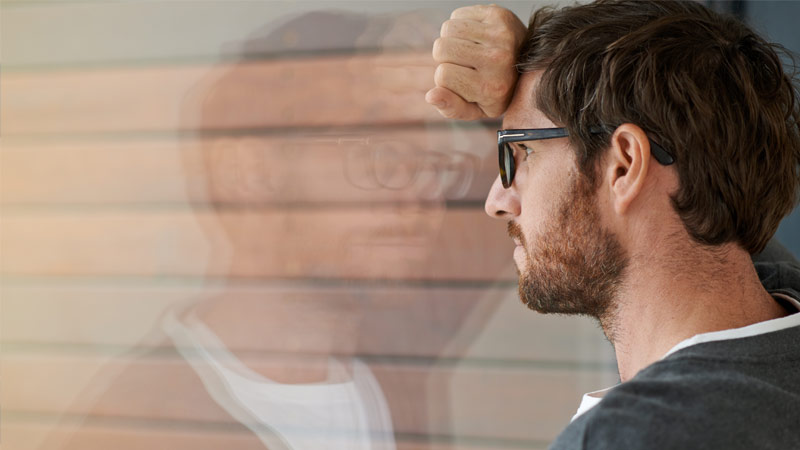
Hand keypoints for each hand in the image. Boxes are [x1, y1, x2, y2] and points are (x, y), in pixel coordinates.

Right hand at [426, 4, 526, 119]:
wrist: (528, 65)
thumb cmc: (496, 91)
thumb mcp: (475, 109)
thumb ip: (451, 108)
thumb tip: (431, 96)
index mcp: (490, 87)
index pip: (442, 75)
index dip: (445, 78)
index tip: (462, 81)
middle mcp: (497, 59)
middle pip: (442, 48)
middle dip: (445, 57)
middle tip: (463, 63)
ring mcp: (500, 34)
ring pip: (448, 29)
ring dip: (451, 39)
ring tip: (468, 49)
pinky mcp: (499, 15)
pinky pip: (457, 14)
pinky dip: (460, 25)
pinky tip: (474, 37)